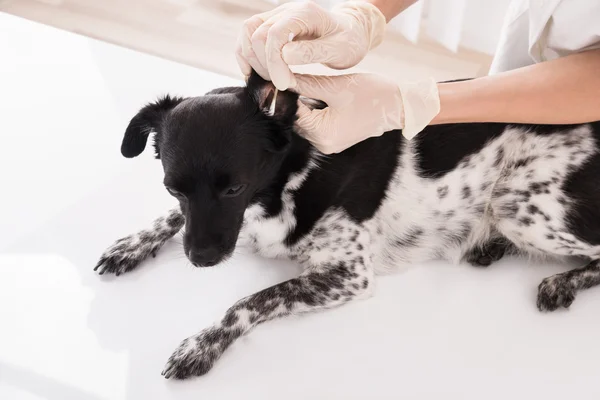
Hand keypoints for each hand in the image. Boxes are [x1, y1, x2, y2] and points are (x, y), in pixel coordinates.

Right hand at [236, 1, 385, 89]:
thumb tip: (285, 56)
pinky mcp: (271, 25)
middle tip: (282, 84)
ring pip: (248, 32)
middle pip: (257, 34)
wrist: (350, 33)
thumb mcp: (339, 50)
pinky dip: (246, 54)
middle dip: (265, 64)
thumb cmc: (348, 42)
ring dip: (253, 60)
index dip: (274, 62)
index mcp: (305, 13)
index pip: (275, 34)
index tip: (284, 84)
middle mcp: (287, 10)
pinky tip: (254, 72)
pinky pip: (248, 35)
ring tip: (271, 80)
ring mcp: (277, 16)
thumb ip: (313, 52)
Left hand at [294, 73, 439, 153]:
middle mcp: (323, 144)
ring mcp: (329, 143)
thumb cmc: (371, 94)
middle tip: (290, 78)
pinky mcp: (334, 138)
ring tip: (307, 85)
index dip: (285, 95)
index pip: (293, 114)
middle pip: (297, 119)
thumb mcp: (335, 86)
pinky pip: (316, 123)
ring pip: (306, 120)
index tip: (279, 77)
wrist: (398, 105)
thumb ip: (306, 84)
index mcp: (322, 135)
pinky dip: (315, 109)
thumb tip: (282, 78)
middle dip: (294, 99)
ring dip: (304, 104)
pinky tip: (319, 95)